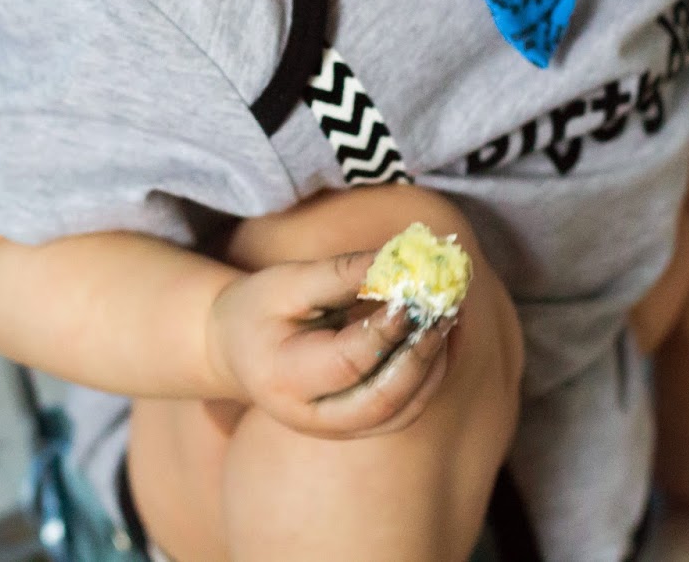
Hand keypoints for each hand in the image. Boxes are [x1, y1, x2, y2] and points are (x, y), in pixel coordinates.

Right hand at [207, 251, 454, 439]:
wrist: (237, 349)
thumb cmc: (259, 309)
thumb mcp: (286, 282)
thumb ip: (341, 274)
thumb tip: (400, 261)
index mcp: (285, 379)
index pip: (349, 362)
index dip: (388, 329)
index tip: (416, 292)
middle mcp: (313, 417)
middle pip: (383, 400)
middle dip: (422, 353)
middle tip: (446, 306)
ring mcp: (339, 428)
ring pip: (404, 410)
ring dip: (435, 362)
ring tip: (451, 313)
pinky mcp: (360, 425)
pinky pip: (409, 407)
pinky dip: (433, 372)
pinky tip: (445, 333)